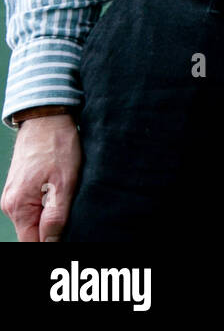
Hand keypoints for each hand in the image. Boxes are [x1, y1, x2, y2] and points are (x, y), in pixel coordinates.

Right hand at [1, 114, 80, 241]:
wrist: (47, 118)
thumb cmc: (57, 145)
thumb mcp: (65, 182)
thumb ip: (56, 216)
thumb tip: (50, 243)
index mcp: (18, 207)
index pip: (32, 243)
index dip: (51, 244)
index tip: (69, 235)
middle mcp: (11, 205)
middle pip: (32, 233)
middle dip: (53, 232)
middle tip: (74, 218)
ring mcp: (14, 196)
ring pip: (34, 220)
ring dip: (52, 218)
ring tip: (69, 201)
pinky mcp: (21, 187)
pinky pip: (34, 207)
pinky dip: (49, 206)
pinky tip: (62, 194)